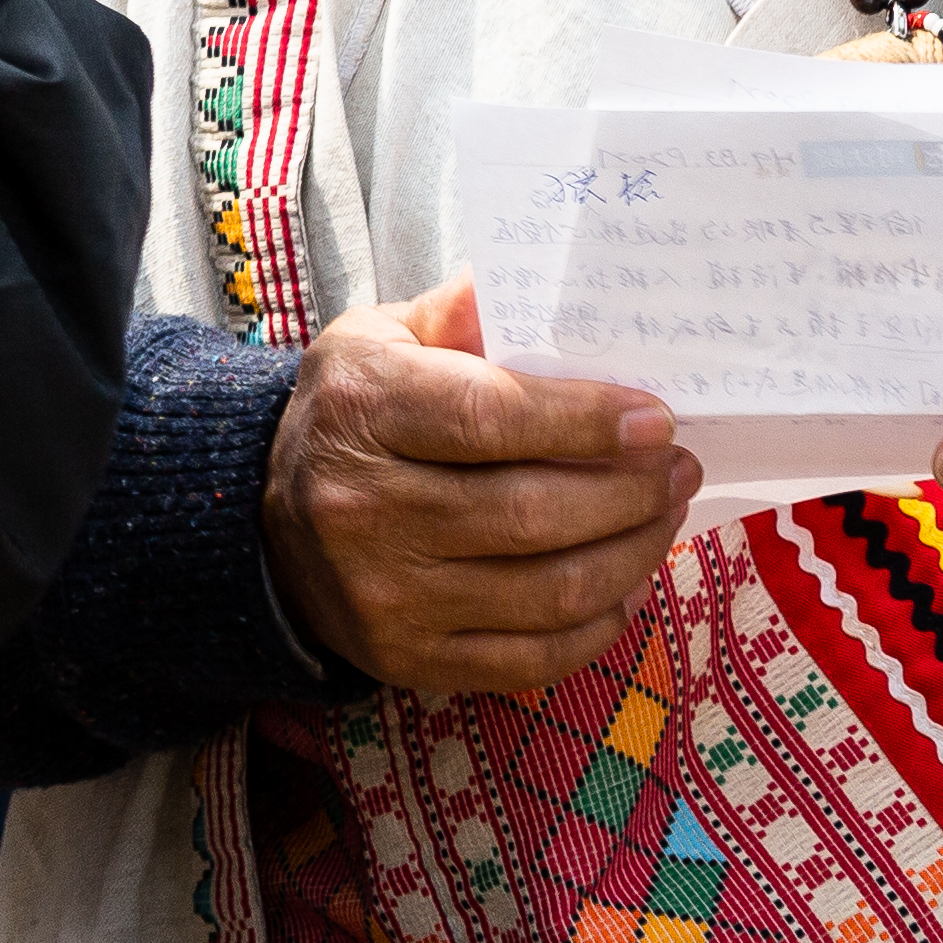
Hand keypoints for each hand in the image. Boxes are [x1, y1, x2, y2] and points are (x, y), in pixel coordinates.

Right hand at [261, 277, 696, 693]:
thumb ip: (460, 315)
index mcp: (360, 411)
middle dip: (630, 492)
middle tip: (677, 467)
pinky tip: (624, 583)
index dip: (585, 423)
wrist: (265, 526)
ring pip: (549, 590)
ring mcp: (386, 595)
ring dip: (633, 553)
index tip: (657, 419)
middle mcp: (363, 508)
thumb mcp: (379, 341)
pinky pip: (534, 657)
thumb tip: (542, 282)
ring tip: (664, 515)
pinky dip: (599, 623)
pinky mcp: (410, 659)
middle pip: (531, 513)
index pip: (489, 418)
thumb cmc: (352, 419)